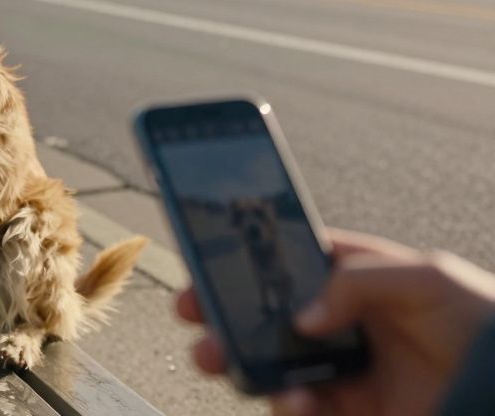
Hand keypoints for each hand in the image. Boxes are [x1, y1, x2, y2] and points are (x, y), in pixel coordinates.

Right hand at [175, 229, 494, 415]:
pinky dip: (284, 403)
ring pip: (268, 362)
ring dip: (236, 359)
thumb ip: (358, 279)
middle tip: (193, 313)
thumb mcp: (429, 277)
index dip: (242, 260)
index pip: (286, 262)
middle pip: (262, 313)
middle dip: (219, 311)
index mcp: (353, 278)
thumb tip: (303, 316)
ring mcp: (341, 369)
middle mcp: (340, 322)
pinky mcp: (347, 411)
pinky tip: (293, 397)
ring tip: (220, 358)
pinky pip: (297, 407)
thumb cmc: (485, 322)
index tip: (206, 262)